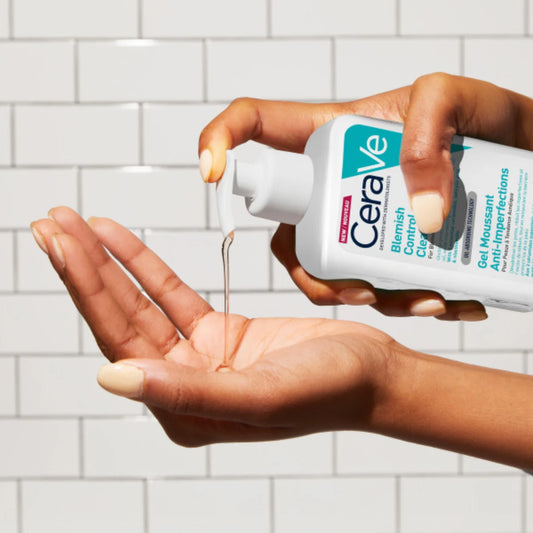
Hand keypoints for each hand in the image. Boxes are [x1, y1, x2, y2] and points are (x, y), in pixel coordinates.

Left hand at [30, 206, 397, 445]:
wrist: (373, 371)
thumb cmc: (330, 389)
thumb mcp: (262, 394)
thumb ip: (188, 391)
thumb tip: (113, 378)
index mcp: (185, 411)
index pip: (121, 343)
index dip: (88, 290)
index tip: (59, 244)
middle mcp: (184, 385)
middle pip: (122, 318)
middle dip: (85, 269)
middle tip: (53, 225)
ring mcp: (199, 357)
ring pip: (141, 302)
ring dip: (108, 262)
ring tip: (76, 224)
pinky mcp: (218, 332)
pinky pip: (172, 293)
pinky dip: (146, 264)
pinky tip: (119, 239)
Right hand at [198, 73, 532, 319]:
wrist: (524, 155)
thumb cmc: (484, 118)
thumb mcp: (456, 100)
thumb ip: (430, 130)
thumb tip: (418, 212)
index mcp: (331, 137)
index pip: (257, 126)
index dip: (220, 142)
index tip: (211, 173)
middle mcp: (335, 185)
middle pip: (291, 235)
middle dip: (318, 277)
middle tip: (367, 291)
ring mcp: (361, 221)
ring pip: (336, 274)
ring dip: (375, 298)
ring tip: (434, 299)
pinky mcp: (391, 248)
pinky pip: (380, 287)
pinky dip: (411, 303)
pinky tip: (452, 300)